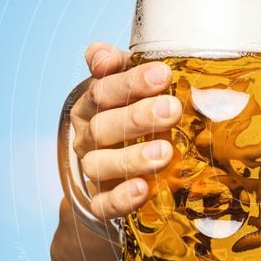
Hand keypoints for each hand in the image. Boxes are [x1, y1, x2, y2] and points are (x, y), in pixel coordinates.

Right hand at [70, 42, 181, 219]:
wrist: (120, 179)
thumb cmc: (137, 121)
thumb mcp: (133, 89)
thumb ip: (123, 68)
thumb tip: (103, 56)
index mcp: (93, 106)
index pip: (102, 90)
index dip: (129, 81)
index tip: (162, 74)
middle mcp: (89, 137)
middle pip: (102, 125)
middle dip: (137, 117)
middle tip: (171, 110)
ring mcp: (93, 171)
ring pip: (100, 164)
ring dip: (132, 157)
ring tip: (164, 153)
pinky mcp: (101, 203)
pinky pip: (104, 204)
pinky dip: (121, 198)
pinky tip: (143, 189)